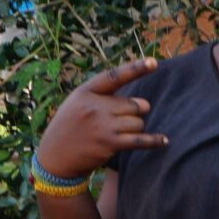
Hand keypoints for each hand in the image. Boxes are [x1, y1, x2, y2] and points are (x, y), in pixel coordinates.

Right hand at [35, 58, 166, 179]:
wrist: (55, 156)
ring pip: (138, 123)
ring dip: (135, 128)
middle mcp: (94, 107)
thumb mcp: (77, 103)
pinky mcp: (109, 144)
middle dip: (134, 113)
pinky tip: (164, 140)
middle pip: (135, 105)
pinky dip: (154, 140)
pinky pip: (140, 140)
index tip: (153, 62)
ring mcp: (102, 126)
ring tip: (117, 133)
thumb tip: (143, 102)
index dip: (135, 69)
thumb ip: (103, 97)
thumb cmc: (70, 127)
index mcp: (85, 92)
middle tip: (120, 121)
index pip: (114, 77)